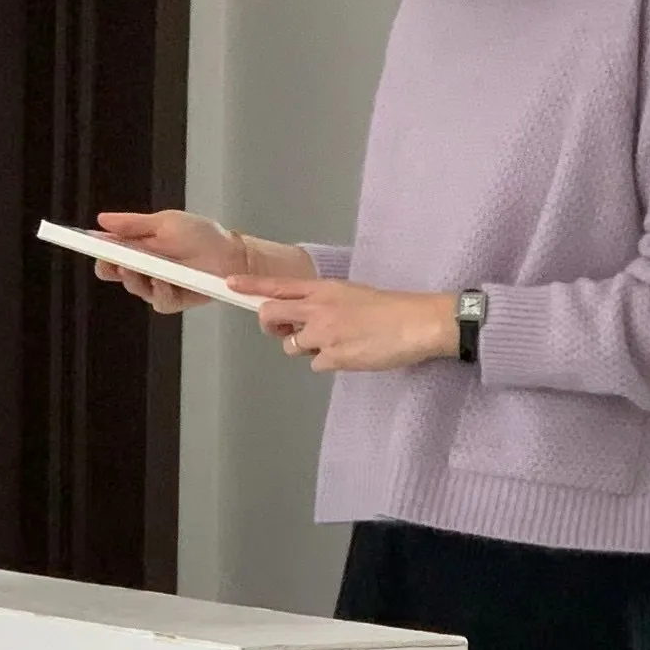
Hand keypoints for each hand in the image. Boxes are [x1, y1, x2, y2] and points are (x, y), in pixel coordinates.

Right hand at [93, 210, 247, 312]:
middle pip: (114, 273)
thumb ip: (133, 224)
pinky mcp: (174, 300)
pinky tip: (163, 282)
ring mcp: (157, 286)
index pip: (107, 253)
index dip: (96, 251)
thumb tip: (102, 220)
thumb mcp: (165, 222)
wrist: (231, 254)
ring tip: (142, 268)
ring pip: (135, 288)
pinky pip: (159, 301)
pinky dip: (160, 292)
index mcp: (137, 247)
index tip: (90, 245)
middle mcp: (143, 268)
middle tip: (116, 261)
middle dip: (112, 267)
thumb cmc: (201, 235)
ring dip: (135, 278)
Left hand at [228, 276, 459, 371]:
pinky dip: (331, 363)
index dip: (251, 286)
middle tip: (286, 333)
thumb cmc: (393, 308)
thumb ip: (327, 303)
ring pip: (293, 347)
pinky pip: (317, 364)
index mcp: (324, 289)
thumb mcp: (354, 294)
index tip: (230, 285)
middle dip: (271, 326)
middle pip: (271, 316)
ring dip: (308, 349)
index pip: (279, 285)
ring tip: (340, 343)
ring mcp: (325, 333)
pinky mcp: (335, 356)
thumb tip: (311, 320)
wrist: (418, 322)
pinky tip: (353, 355)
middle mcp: (318, 309)